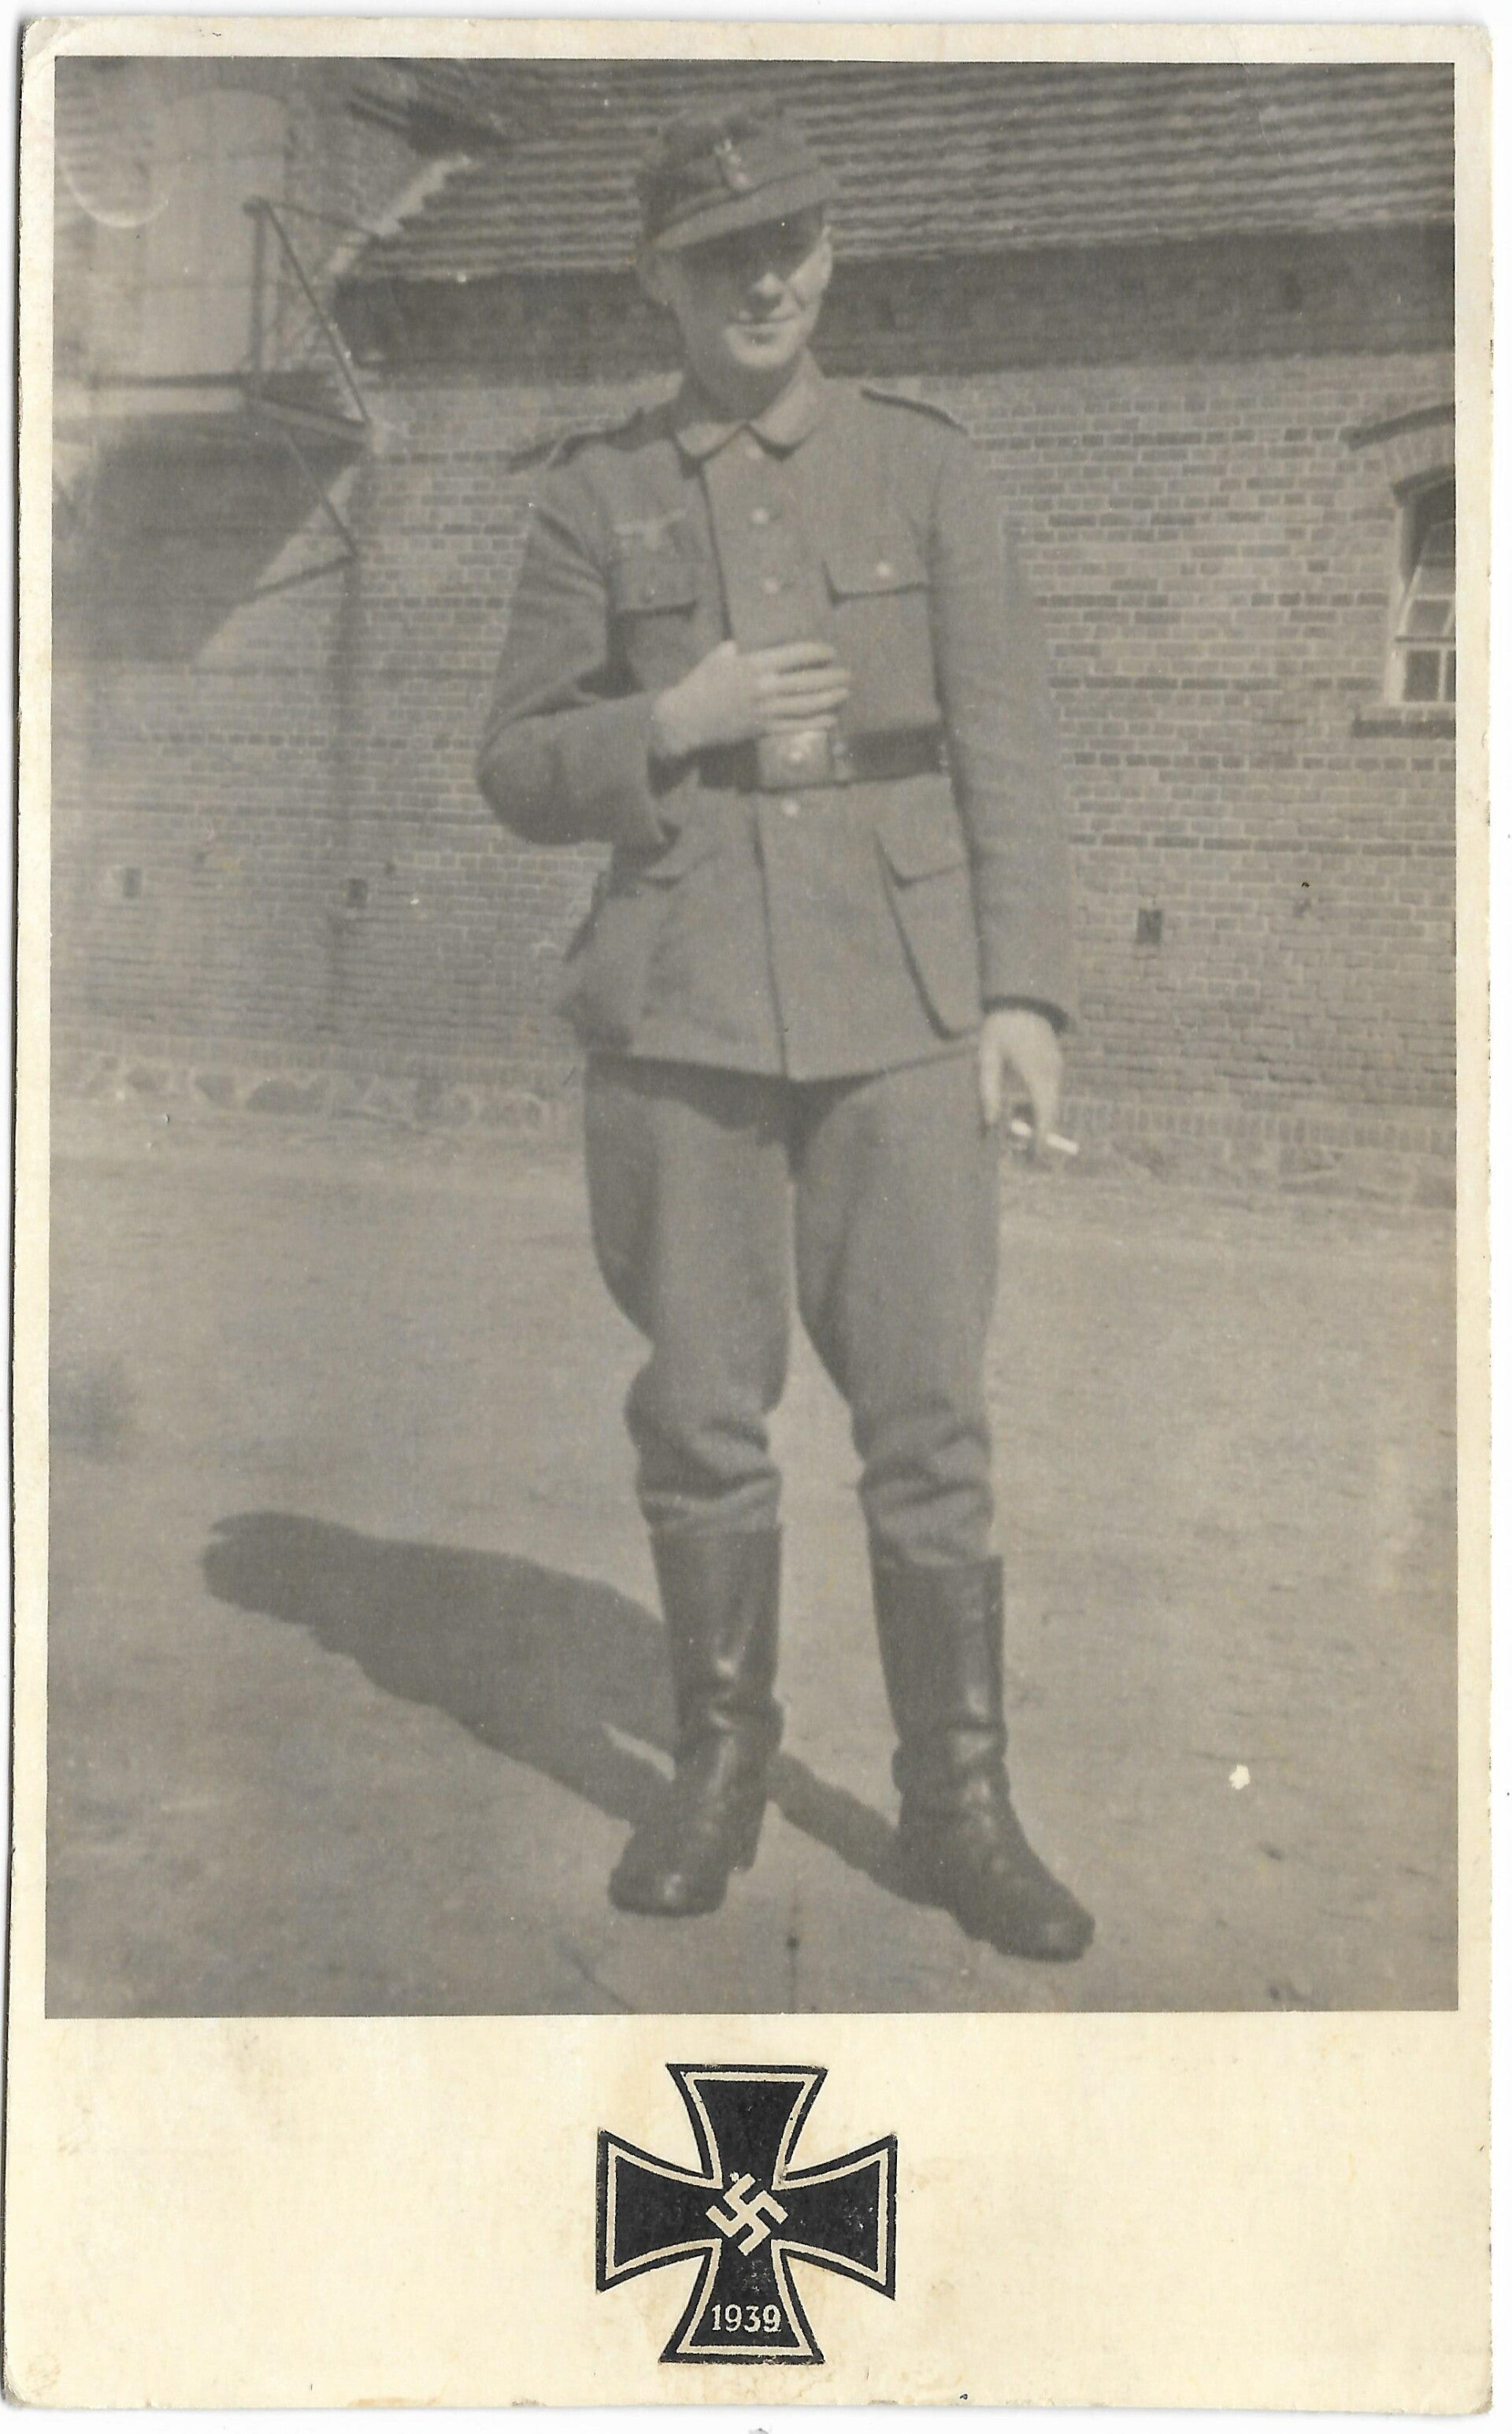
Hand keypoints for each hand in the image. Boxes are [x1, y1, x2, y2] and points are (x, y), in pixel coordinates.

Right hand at [651, 640, 849, 759]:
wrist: (686, 718)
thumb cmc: (701, 682)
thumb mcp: (720, 655)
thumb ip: (743, 647)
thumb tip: (762, 641)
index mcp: (754, 663)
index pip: (796, 654)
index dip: (817, 652)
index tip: (830, 651)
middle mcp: (764, 687)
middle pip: (807, 681)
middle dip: (831, 677)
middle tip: (848, 673)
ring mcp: (765, 711)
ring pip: (806, 705)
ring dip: (829, 699)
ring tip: (845, 693)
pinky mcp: (762, 730)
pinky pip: (795, 726)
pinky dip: (815, 723)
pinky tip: (831, 719)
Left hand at [978, 1006, 1062, 1141]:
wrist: (1022, 998)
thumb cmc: (1000, 1028)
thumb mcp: (987, 1060)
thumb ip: (988, 1092)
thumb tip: (990, 1123)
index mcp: (1038, 1076)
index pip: (1045, 1117)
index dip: (1040, 1141)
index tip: (1032, 1158)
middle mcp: (1053, 1075)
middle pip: (1051, 1114)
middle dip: (1038, 1133)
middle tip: (1019, 1147)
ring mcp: (1058, 1068)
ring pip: (1051, 1103)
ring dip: (1037, 1117)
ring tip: (1015, 1125)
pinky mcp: (1056, 1063)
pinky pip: (1050, 1091)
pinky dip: (1039, 1103)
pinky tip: (1021, 1104)